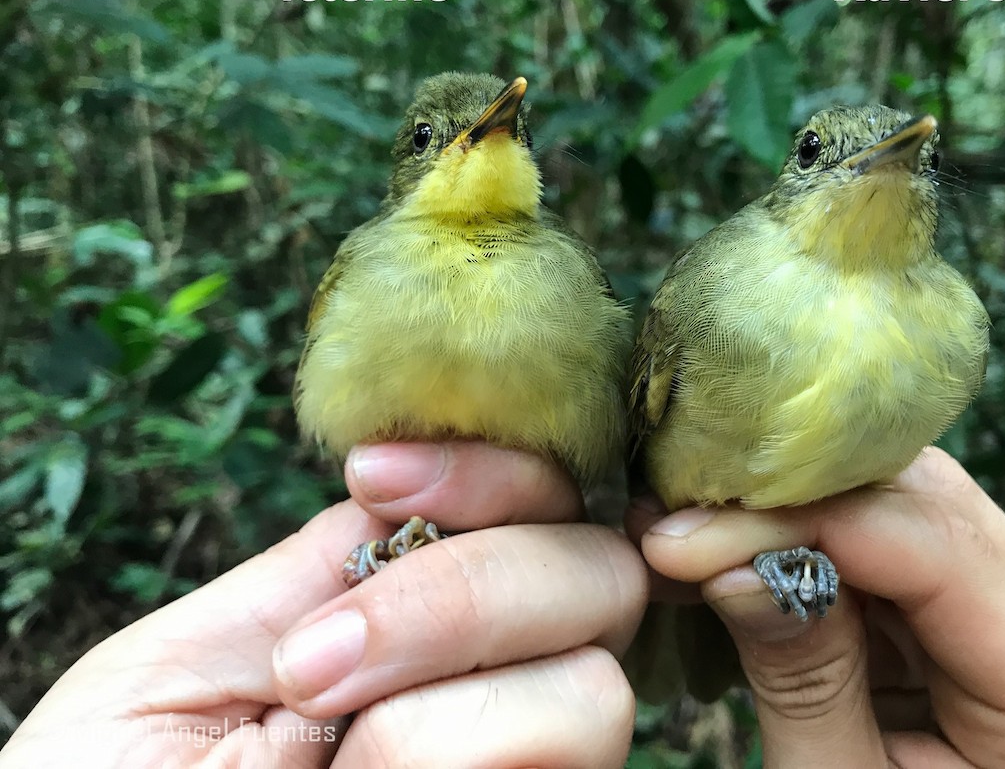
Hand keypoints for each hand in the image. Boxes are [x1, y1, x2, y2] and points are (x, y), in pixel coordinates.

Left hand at [3, 443, 646, 767]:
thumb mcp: (198, 655)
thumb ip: (320, 571)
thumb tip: (418, 496)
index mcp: (416, 610)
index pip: (537, 498)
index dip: (488, 470)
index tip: (376, 478)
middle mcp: (498, 677)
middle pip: (600, 570)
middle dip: (467, 593)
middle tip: (315, 666)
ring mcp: (524, 756)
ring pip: (594, 681)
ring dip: (439, 703)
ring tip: (328, 748)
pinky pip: (569, 744)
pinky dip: (450, 752)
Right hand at [629, 447, 1004, 768]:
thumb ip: (802, 678)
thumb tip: (730, 559)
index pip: (938, 550)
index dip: (803, 523)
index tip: (683, 536)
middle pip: (927, 507)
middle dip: (791, 502)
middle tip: (675, 519)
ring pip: (901, 505)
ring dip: (790, 511)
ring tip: (689, 530)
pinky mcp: (966, 615)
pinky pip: (885, 541)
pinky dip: (803, 538)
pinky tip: (731, 545)